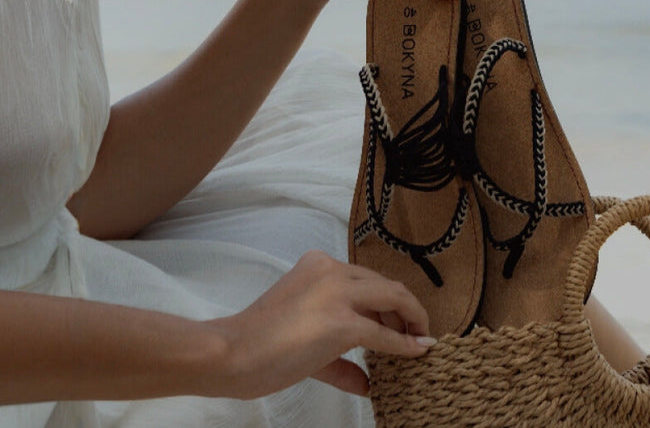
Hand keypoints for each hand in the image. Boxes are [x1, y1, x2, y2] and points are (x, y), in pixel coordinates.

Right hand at [202, 250, 432, 398]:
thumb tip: (367, 383)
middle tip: (416, 333)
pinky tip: (416, 352)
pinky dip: (405, 344)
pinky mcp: (341, 322)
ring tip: (419, 341)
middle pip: (387, 285)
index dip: (389, 303)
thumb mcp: (305, 336)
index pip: (367, 279)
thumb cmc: (259, 346)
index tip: (400, 322)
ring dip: (413, 319)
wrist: (231, 354)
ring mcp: (337, 294)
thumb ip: (339, 357)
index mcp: (319, 265)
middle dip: (407, 310)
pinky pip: (385, 334)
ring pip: (394, 298)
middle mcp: (331, 270)